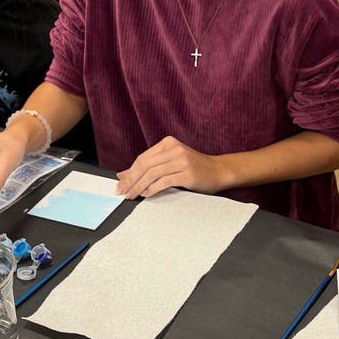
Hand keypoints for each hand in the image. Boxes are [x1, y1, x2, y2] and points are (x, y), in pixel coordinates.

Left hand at [116, 136, 230, 198]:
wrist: (219, 171)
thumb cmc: (194, 168)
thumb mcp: (171, 162)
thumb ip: (150, 166)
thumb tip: (123, 174)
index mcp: (168, 143)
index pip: (143, 158)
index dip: (129, 172)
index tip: (120, 183)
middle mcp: (174, 149)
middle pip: (145, 165)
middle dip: (131, 180)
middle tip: (122, 192)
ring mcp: (181, 160)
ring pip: (152, 174)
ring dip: (139, 186)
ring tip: (132, 196)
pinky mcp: (187, 173)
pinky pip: (163, 182)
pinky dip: (152, 189)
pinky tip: (146, 195)